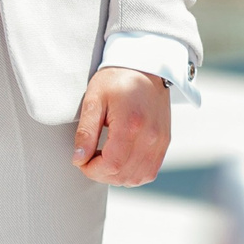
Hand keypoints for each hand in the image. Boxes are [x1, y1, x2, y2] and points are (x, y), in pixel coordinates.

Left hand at [73, 67, 172, 186]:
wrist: (146, 66)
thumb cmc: (118, 79)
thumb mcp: (94, 99)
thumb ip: (86, 131)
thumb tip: (79, 158)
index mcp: (131, 124)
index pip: (111, 165)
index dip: (91, 169)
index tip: (82, 159)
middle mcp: (151, 136)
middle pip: (123, 175)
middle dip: (101, 173)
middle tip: (90, 157)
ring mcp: (161, 141)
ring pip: (137, 178)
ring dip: (116, 176)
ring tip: (105, 157)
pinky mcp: (165, 142)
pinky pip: (149, 172)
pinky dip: (132, 173)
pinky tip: (121, 159)